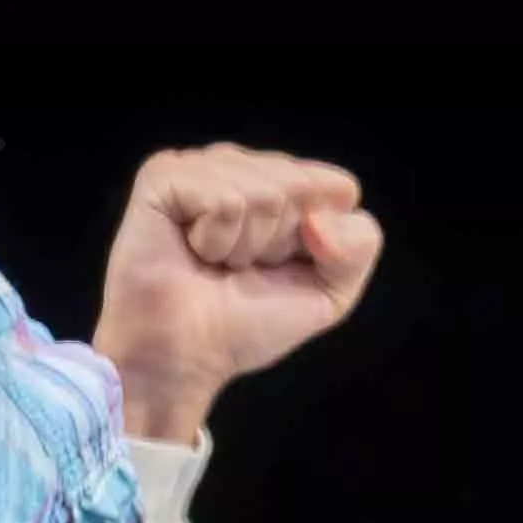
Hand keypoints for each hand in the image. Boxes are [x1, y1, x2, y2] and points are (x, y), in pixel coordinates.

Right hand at [92, 143, 383, 444]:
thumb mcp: (330, 292)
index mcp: (281, 183)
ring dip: (242, 245)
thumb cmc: (244, 325)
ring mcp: (200, 167)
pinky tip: (189, 250)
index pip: (339, 188)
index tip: (279, 268)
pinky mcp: (162, 176)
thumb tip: (317, 216)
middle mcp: (241, 166)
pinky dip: (214, 239)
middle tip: (238, 269)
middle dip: (279, 243)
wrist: (183, 356)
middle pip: (303, 188)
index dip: (321, 240)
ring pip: (264, 192)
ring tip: (211, 262)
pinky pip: (223, 200)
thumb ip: (360, 244)